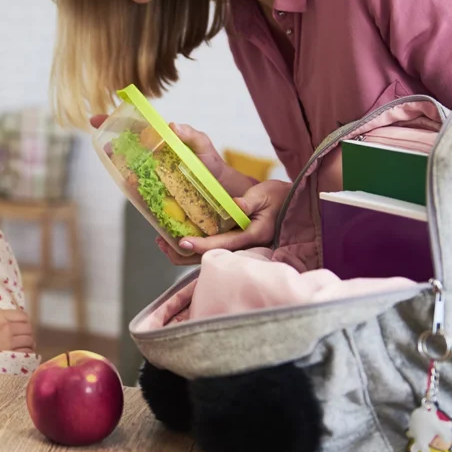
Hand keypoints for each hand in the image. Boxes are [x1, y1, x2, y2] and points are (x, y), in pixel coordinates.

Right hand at [0, 310, 34, 353]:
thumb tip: (2, 314)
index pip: (22, 315)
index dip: (23, 320)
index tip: (21, 324)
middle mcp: (7, 328)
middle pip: (28, 328)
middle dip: (26, 332)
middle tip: (22, 335)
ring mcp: (9, 342)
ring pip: (29, 340)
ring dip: (28, 342)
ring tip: (23, 344)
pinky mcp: (9, 355)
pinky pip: (26, 352)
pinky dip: (27, 352)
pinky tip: (23, 352)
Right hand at [90, 115, 255, 197]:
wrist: (221, 190)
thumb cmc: (210, 164)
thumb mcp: (203, 145)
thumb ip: (191, 135)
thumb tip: (173, 126)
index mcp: (160, 141)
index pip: (134, 129)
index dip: (114, 123)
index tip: (96, 120)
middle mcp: (152, 158)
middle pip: (125, 149)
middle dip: (112, 145)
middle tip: (105, 146)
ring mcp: (152, 176)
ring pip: (129, 169)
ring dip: (120, 167)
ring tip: (119, 165)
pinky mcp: (155, 194)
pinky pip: (139, 190)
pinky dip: (132, 188)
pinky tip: (130, 185)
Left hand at [157, 179, 291, 264]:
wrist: (290, 205)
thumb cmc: (279, 198)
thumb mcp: (265, 194)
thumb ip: (249, 202)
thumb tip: (234, 206)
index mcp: (253, 235)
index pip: (224, 244)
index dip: (202, 245)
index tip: (183, 242)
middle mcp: (245, 246)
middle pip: (211, 256)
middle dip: (185, 253)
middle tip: (161, 243)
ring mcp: (239, 247)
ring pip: (209, 256)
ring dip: (186, 252)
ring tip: (163, 242)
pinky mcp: (235, 243)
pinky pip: (212, 249)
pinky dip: (194, 247)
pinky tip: (179, 238)